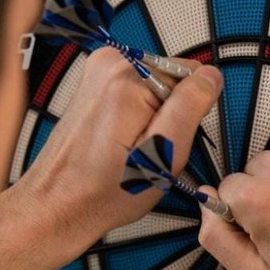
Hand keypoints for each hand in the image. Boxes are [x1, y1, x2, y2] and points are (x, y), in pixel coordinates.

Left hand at [13, 47, 221, 253]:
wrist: (59, 203)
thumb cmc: (105, 191)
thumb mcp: (163, 156)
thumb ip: (190, 108)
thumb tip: (210, 77)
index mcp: (128, 80)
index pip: (190, 76)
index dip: (187, 114)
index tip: (166, 139)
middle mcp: (110, 66)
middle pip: (170, 81)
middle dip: (167, 116)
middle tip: (148, 151)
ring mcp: (98, 74)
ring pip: (153, 90)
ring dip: (149, 120)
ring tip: (129, 149)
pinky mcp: (93, 86)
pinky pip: (133, 95)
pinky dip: (133, 118)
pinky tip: (118, 142)